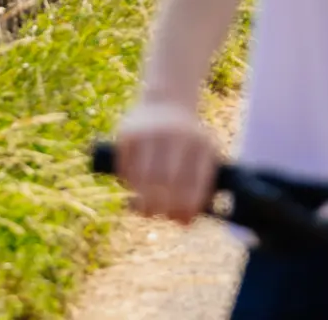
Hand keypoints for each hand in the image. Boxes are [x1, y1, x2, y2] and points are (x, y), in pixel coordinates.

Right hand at [114, 100, 219, 224]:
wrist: (167, 103)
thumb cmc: (187, 143)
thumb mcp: (201, 157)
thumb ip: (197, 189)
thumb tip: (184, 223)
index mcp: (201, 145)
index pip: (194, 183)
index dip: (187, 207)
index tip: (182, 222)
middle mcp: (177, 136)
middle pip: (167, 182)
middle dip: (162, 206)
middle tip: (159, 216)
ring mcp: (151, 132)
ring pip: (143, 176)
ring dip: (142, 199)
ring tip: (144, 209)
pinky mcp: (128, 132)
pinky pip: (126, 166)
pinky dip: (128, 182)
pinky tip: (133, 188)